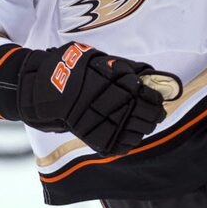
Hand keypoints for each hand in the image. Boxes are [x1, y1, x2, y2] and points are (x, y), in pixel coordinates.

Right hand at [17, 43, 180, 154]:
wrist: (50, 92)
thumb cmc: (77, 73)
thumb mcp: (105, 62)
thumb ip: (129, 68)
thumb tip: (151, 75)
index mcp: (124, 86)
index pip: (153, 98)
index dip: (156, 98)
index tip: (154, 98)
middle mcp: (119, 106)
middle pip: (150, 117)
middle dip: (153, 113)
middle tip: (151, 111)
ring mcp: (110, 126)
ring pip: (140, 132)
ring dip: (143, 126)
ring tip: (138, 121)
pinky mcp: (102, 141)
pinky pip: (125, 145)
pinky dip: (130, 139)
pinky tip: (126, 131)